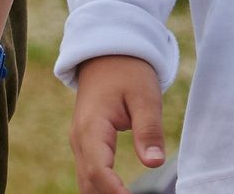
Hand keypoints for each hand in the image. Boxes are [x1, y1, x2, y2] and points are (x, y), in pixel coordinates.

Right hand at [69, 54, 165, 193]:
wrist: (107, 54)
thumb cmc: (128, 72)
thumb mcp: (145, 96)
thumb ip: (148, 130)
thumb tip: (154, 163)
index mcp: (91, 128)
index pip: (99, 171)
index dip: (116, 192)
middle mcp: (80, 140)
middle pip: (89, 184)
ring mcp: (80, 144)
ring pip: (86, 183)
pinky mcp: (86, 145)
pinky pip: (90, 175)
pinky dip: (102, 189)